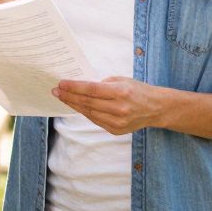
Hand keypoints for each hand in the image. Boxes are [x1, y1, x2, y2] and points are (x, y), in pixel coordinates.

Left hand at [52, 77, 166, 134]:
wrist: (156, 108)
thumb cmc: (138, 90)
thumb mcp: (121, 80)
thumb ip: (102, 84)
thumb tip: (80, 87)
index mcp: (121, 92)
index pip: (91, 90)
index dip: (74, 87)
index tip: (61, 84)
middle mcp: (119, 108)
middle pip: (87, 103)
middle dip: (69, 96)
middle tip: (56, 91)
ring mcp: (118, 122)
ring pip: (89, 113)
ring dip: (74, 106)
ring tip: (63, 98)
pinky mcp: (116, 130)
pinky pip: (95, 120)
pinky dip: (85, 113)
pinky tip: (76, 107)